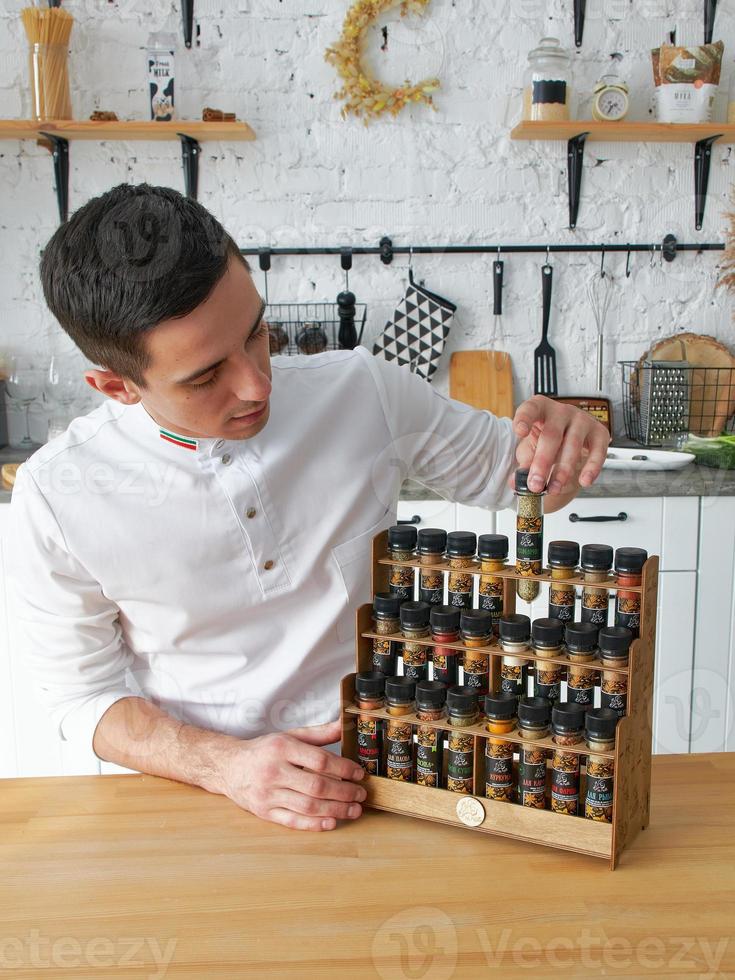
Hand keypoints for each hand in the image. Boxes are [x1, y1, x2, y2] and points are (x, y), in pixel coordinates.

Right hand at [218, 719, 366, 830]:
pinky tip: (331, 822)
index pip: (319, 760)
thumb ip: (319, 733)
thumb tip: (345, 724)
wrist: (229, 767)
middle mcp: (274, 770)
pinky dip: (314, 824)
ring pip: (307, 806)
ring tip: (354, 810)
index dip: (344, 769)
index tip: (359, 774)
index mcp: (282, 748)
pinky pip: (292, 821)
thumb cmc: (265, 750)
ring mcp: (268, 794)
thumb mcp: (289, 736)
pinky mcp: (264, 812)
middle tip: (361, 795)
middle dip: (344, 792)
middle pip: (316, 786)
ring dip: (335, 810)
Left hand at [508, 395, 610, 499]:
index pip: (530, 409)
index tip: (519, 432)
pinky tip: (584, 481)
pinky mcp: (600, 433)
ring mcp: (582, 420)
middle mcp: (562, 412)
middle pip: (551, 434)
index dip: (524, 419)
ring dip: (563, 470)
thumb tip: (516, 482)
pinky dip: (591, 468)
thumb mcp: (531, 451)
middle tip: (535, 483)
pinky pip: (598, 451)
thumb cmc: (547, 443)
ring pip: (573, 444)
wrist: (570, 443)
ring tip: (554, 488)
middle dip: (543, 462)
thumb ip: (524, 465)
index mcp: (540, 409)